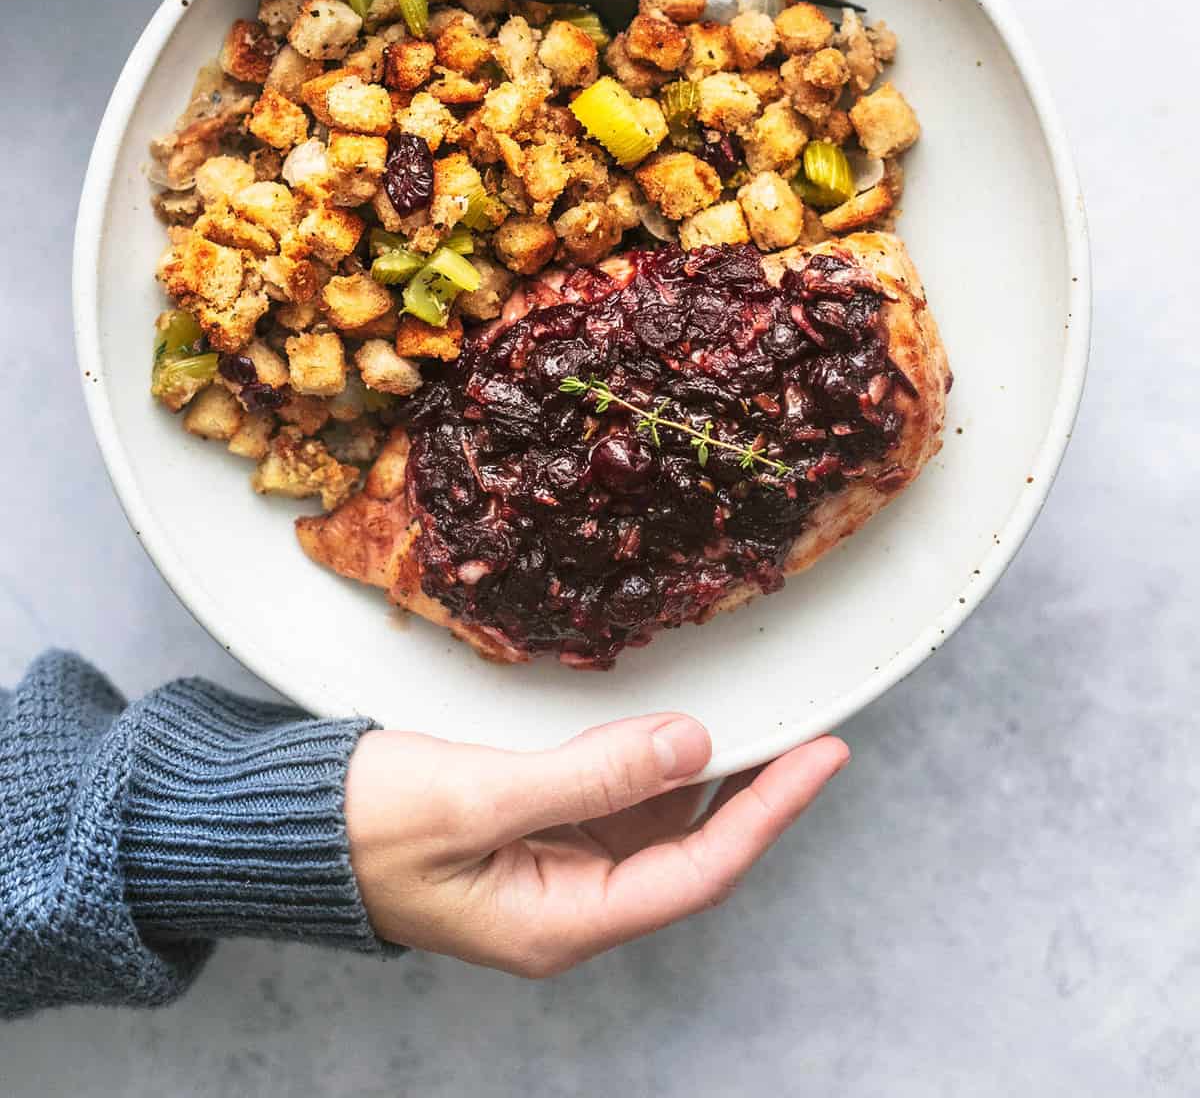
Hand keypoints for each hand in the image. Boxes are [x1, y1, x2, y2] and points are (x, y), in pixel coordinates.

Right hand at [344, 713, 847, 975]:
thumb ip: (588, 774)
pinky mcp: (534, 834)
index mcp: (560, 922)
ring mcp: (552, 871)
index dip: (769, 812)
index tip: (824, 757)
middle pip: (691, 853)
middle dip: (755, 794)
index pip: (698, 870)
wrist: (285, 826)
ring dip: (707, 777)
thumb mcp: (476, 793)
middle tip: (812, 731)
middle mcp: (568, 907)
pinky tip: (673, 728)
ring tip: (762, 720)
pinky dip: (652, 764)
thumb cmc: (362, 823)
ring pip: (658, 827)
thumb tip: (690, 743)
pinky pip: (616, 804)